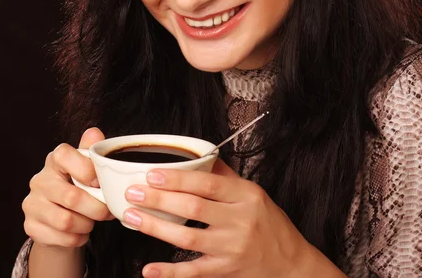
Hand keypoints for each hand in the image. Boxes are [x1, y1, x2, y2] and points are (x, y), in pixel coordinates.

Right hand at [22, 127, 112, 248]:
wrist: (60, 221)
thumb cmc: (78, 188)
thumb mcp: (87, 169)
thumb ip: (92, 152)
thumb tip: (95, 132)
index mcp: (54, 160)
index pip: (63, 154)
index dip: (85, 169)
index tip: (99, 181)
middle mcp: (39, 180)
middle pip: (71, 197)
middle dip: (96, 208)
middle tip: (107, 212)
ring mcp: (31, 204)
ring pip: (66, 221)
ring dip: (86, 225)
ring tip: (92, 221)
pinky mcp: (30, 226)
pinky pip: (60, 237)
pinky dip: (77, 238)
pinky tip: (80, 233)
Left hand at [123, 159, 341, 277]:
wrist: (290, 262)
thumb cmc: (268, 223)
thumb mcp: (253, 193)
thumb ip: (224, 176)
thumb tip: (197, 155)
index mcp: (246, 196)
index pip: (208, 184)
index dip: (178, 179)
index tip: (152, 174)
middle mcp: (240, 221)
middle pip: (193, 208)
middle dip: (159, 200)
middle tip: (133, 192)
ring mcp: (232, 248)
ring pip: (188, 238)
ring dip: (155, 228)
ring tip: (131, 216)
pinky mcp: (225, 271)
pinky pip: (193, 272)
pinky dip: (169, 272)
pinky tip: (148, 269)